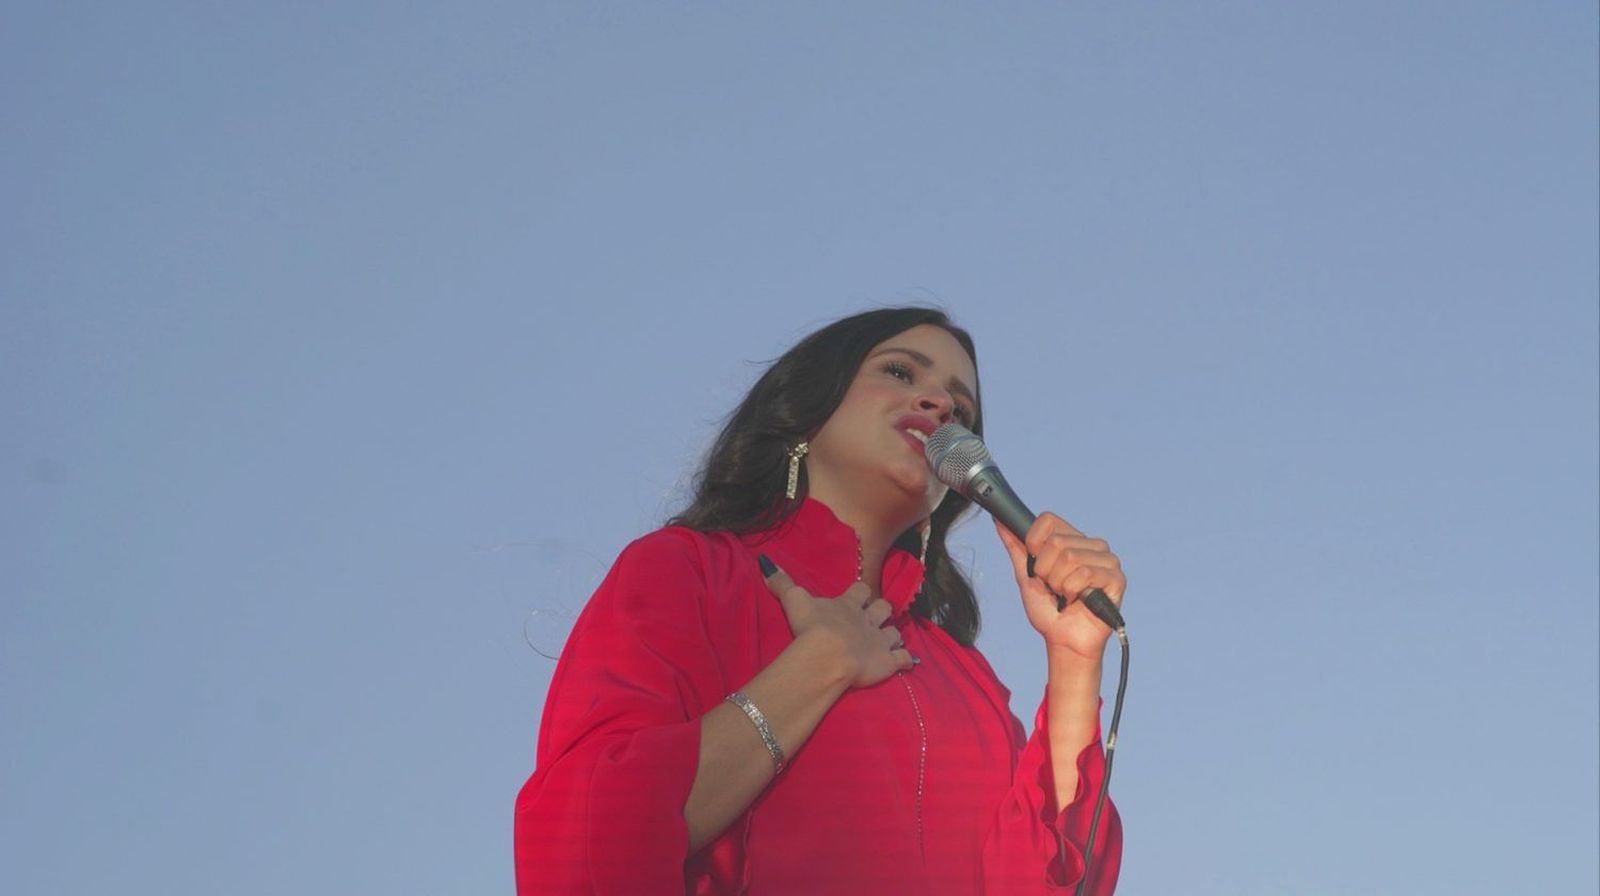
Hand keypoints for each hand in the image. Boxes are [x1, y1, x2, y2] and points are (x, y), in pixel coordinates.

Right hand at [760, 556, 914, 688]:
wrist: (827, 654)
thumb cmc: (811, 627)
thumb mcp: (794, 600)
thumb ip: (782, 583)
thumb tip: (766, 562)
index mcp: (848, 604)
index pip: (860, 590)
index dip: (861, 592)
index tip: (860, 593)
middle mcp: (867, 621)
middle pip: (883, 608)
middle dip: (882, 610)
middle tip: (878, 615)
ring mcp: (880, 642)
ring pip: (895, 633)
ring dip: (894, 636)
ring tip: (892, 640)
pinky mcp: (887, 663)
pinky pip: (903, 659)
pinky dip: (906, 660)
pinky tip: (907, 662)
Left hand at [993, 513, 1125, 659]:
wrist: (1062, 640)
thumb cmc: (1047, 609)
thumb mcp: (1025, 575)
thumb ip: (1015, 546)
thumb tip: (1000, 520)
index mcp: (1073, 539)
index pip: (1048, 519)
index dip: (1034, 542)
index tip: (1035, 566)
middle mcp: (1093, 545)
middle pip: (1056, 541)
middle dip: (1045, 571)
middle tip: (1053, 587)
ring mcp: (1107, 561)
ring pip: (1070, 557)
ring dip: (1059, 584)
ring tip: (1066, 595)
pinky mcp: (1116, 579)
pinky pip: (1086, 574)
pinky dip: (1073, 591)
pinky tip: (1078, 600)